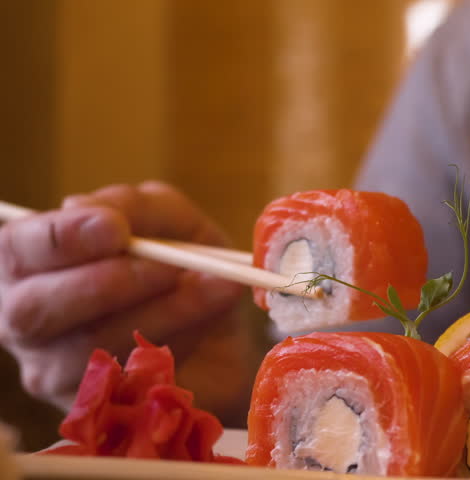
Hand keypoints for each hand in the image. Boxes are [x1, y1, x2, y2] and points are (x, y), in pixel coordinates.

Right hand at [0, 181, 253, 424]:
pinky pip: (127, 376)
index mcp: (30, 263)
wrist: (227, 338)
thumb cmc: (184, 272)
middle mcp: (25, 317)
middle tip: (168, 266)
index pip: (14, 250)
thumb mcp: (174, 224)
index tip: (114, 229)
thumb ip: (139, 208)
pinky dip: (178, 338)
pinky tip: (208, 319)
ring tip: (211, 285)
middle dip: (107, 282)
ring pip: (88, 343)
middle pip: (32, 309)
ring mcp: (52, 369)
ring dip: (160, 309)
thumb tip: (87, 208)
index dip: (58, 238)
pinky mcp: (93, 405)